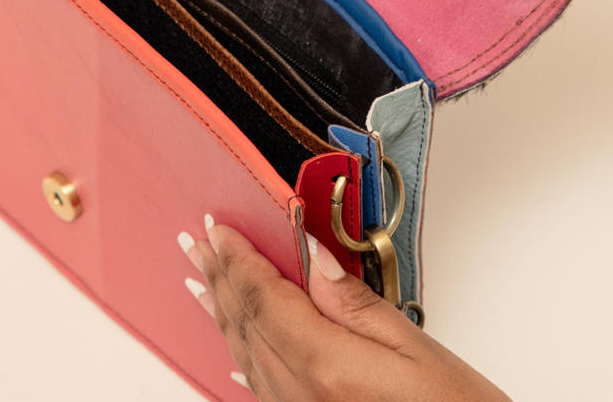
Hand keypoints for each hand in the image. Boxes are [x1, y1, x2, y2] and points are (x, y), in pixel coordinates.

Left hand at [178, 217, 510, 400]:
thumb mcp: (416, 349)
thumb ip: (354, 302)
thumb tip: (312, 253)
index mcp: (327, 366)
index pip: (264, 297)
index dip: (238, 259)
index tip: (220, 227)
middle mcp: (301, 397)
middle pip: (246, 324)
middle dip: (219, 278)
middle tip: (196, 243)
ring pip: (244, 354)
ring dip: (221, 311)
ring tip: (201, 279)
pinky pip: (258, 389)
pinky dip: (239, 354)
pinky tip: (231, 347)